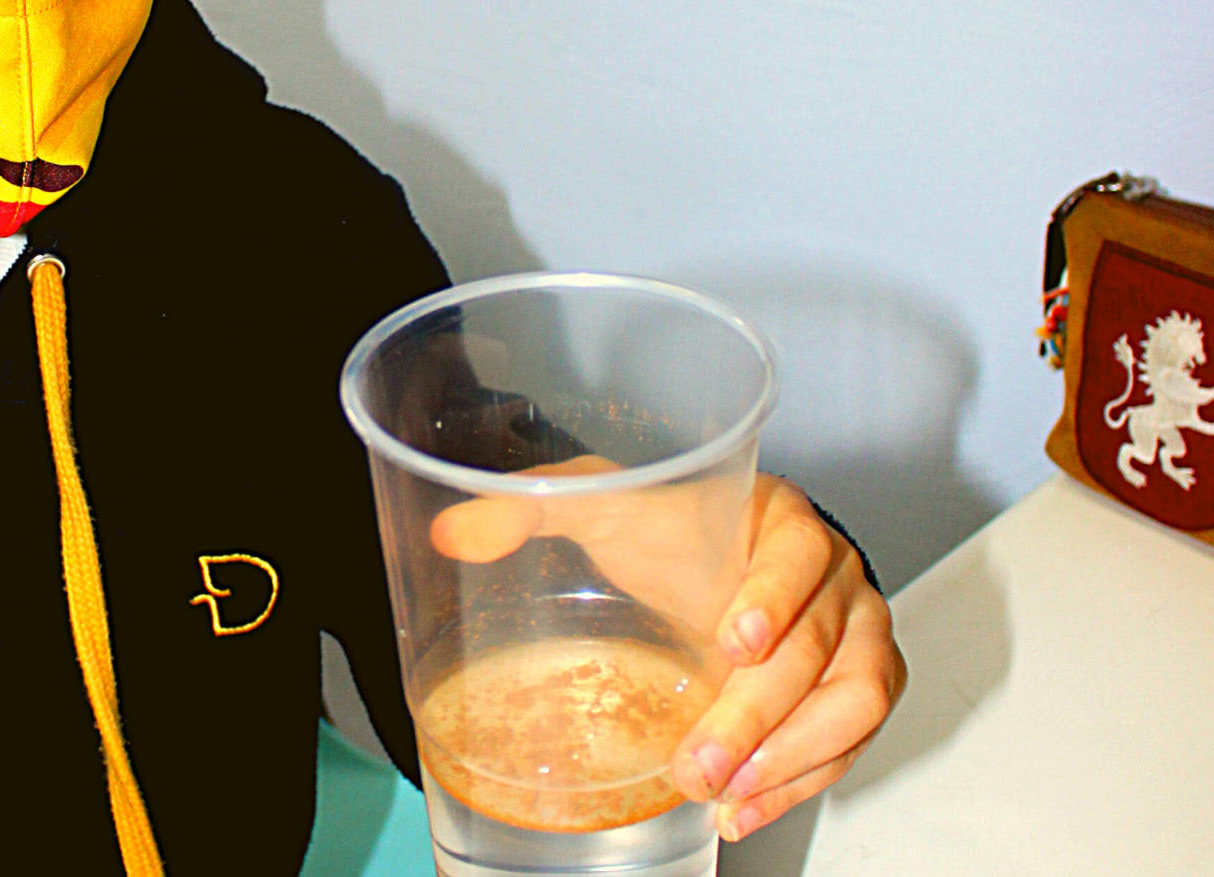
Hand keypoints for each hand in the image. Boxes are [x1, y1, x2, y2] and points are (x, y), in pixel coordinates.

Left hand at [432, 471, 903, 841]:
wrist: (727, 549)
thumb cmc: (675, 525)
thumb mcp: (603, 503)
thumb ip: (529, 507)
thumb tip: (453, 528)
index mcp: (781, 519)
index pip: (798, 556)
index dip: (773, 600)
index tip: (731, 642)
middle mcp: (834, 573)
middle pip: (817, 648)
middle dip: (755, 714)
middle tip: (697, 761)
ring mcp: (856, 631)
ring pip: (852, 701)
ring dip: (789, 756)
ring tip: (723, 793)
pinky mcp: (858, 683)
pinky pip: (852, 741)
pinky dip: (803, 782)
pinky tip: (745, 807)